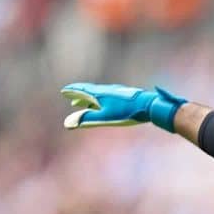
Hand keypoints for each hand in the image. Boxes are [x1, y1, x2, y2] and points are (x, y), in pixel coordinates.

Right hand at [60, 83, 187, 131]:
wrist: (149, 104)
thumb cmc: (127, 112)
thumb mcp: (105, 118)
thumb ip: (87, 119)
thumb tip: (67, 123)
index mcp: (100, 94)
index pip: (82, 91)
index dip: (73, 91)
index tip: (64, 91)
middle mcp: (107, 90)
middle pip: (90, 92)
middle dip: (80, 95)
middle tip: (71, 98)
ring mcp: (116, 92)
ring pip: (99, 94)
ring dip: (90, 98)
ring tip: (84, 102)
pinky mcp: (125, 95)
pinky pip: (108, 96)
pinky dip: (101, 99)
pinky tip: (105, 103)